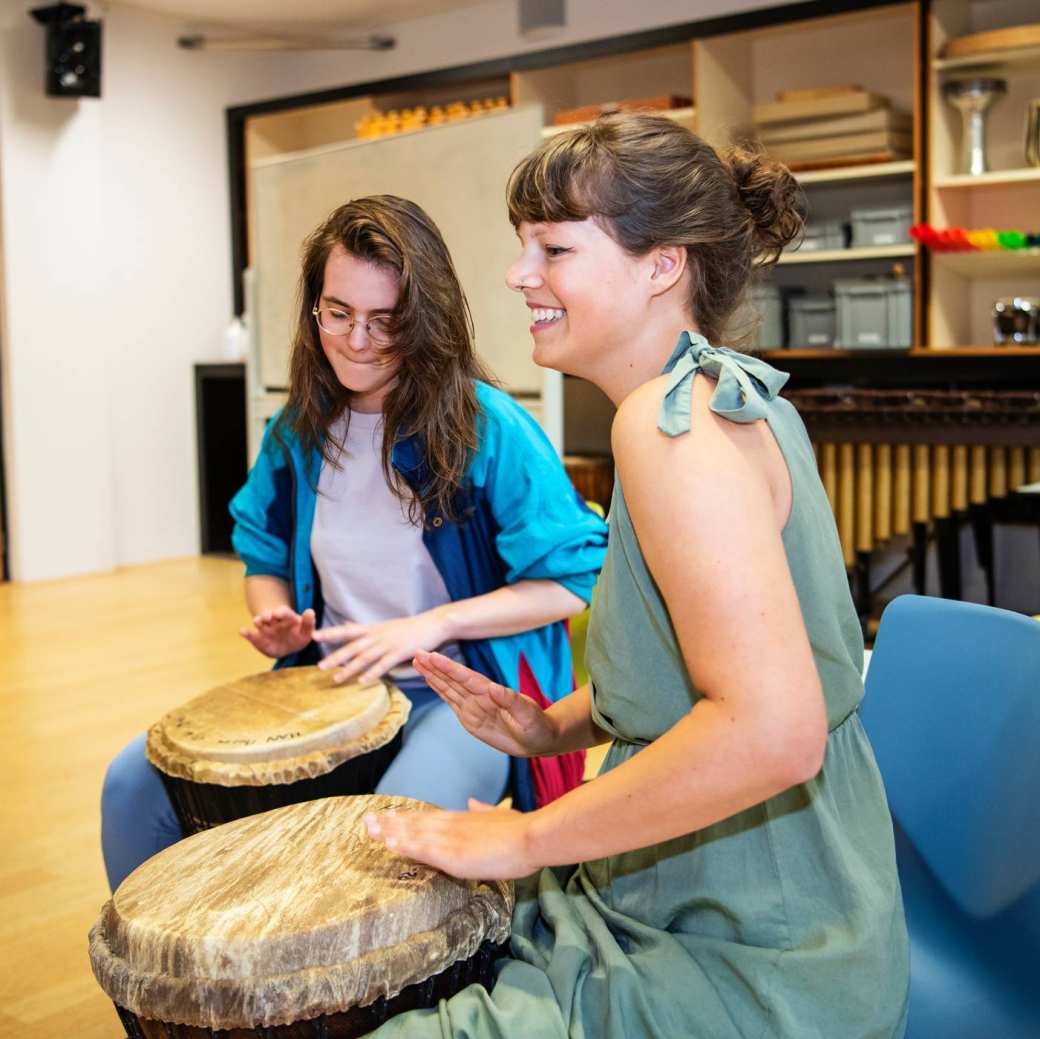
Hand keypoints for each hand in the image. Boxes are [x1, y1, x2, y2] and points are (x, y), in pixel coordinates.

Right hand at [240, 606, 315, 657]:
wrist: (286, 647)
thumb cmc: (298, 636)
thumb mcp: (306, 631)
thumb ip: (308, 623)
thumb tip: (310, 611)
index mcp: (286, 617)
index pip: (283, 612)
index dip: (281, 612)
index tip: (278, 613)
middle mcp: (274, 621)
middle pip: (269, 615)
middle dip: (267, 615)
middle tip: (268, 617)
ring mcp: (265, 629)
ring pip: (259, 623)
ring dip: (258, 621)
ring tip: (257, 621)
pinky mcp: (258, 639)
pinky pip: (251, 635)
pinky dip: (246, 633)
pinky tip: (242, 631)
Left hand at [314, 611, 450, 684]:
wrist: (433, 624)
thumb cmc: (409, 627)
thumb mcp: (384, 625)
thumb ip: (365, 628)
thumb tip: (346, 625)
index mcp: (373, 629)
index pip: (348, 631)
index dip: (331, 633)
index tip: (314, 635)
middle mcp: (378, 635)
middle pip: (352, 646)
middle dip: (335, 656)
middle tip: (319, 666)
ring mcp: (388, 643)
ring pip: (365, 657)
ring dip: (350, 668)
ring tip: (336, 679)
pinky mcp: (400, 652)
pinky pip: (383, 664)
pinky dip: (373, 673)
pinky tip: (363, 682)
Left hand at [364, 799, 538, 879]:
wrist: (532, 835)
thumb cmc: (521, 829)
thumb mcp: (499, 815)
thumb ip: (483, 809)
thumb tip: (472, 802)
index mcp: (462, 819)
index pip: (427, 818)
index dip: (406, 817)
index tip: (387, 815)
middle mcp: (451, 826)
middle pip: (415, 823)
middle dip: (390, 822)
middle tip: (366, 820)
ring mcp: (450, 839)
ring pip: (413, 833)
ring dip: (390, 831)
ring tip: (369, 828)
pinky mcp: (453, 855)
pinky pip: (423, 850)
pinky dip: (405, 845)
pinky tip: (389, 843)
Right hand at [413, 651, 557, 757]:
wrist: (538, 740)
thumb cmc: (537, 726)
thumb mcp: (528, 715)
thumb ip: (512, 701)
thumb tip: (494, 688)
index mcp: (491, 693)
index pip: (466, 677)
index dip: (449, 667)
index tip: (434, 656)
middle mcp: (479, 696)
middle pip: (453, 679)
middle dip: (435, 667)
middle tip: (417, 652)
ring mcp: (473, 706)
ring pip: (449, 688)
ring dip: (433, 676)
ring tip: (418, 662)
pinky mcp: (470, 718)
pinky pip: (451, 701)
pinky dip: (439, 690)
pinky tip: (430, 680)